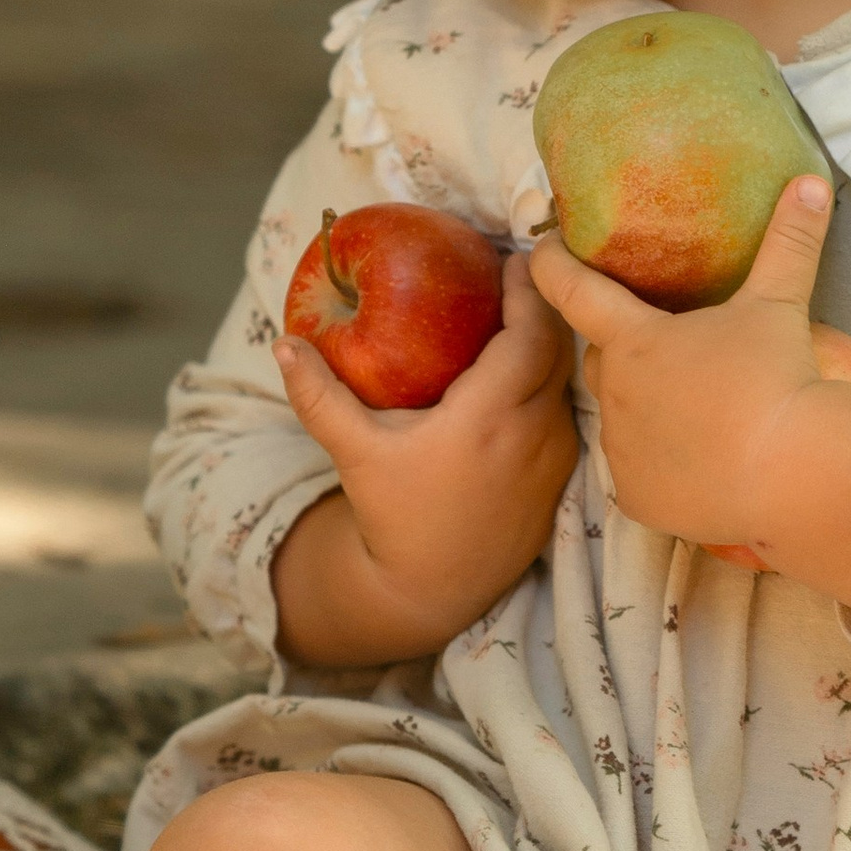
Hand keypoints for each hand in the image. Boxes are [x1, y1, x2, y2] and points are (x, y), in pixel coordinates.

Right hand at [270, 249, 579, 662]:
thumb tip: (282, 344)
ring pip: (567, 380)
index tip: (512, 259)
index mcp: (488, 418)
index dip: (528, 291)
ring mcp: (556, 457)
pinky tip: (522, 370)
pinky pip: (566, 411)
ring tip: (518, 314)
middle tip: (513, 276)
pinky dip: (549, 382)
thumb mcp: (354, 453)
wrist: (433, 591)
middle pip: (559, 348)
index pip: (531, 335)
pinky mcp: (562, 477)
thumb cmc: (395, 516)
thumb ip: (318, 396)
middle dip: (542, 306)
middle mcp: (534, 433)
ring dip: (549, 344)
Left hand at [528, 176, 850, 610]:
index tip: (542, 248)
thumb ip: (790, 241)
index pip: (572, 292)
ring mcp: (623, 453)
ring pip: (621, 419)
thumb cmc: (775, 379)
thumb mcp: (781, 303)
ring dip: (643, 406)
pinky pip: (640, 474)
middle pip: (604, 359)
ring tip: (689, 404)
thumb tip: (811, 181)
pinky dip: (660, 462)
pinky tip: (694, 459)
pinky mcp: (640, 500)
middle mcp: (615, 396)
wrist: (792, 475)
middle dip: (622, 347)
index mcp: (633, 342)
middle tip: (658, 338)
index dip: (552, 265)